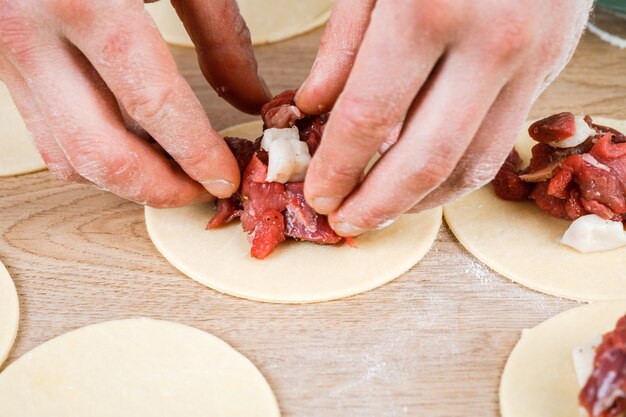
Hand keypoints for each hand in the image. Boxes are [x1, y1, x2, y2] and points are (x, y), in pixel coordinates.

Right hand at [0, 0, 270, 206]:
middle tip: (202, 192)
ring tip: (176, 173)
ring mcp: (6, 55)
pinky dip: (94, 159)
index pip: (152, 102)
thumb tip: (252, 100)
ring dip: (128, 181)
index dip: (195, 153)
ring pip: (69, 157)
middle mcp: (29, 32)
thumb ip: (220, 34)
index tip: (226, 179)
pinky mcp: (4, 67)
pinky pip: (47, 138)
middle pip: (100, 151)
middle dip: (160, 188)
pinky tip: (135, 149)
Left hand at [296, 0, 592, 235]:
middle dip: (378, 205)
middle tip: (346, 224)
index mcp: (429, 8)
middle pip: (426, 159)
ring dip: (423, 202)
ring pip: (474, 164)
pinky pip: (501, 142)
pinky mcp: (550, 69)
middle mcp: (489, 43)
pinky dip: (460, 173)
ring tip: (384, 212)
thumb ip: (344, 41)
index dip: (337, 167)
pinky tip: (428, 181)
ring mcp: (530, 60)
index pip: (368, 118)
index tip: (318, 195)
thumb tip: (315, 107)